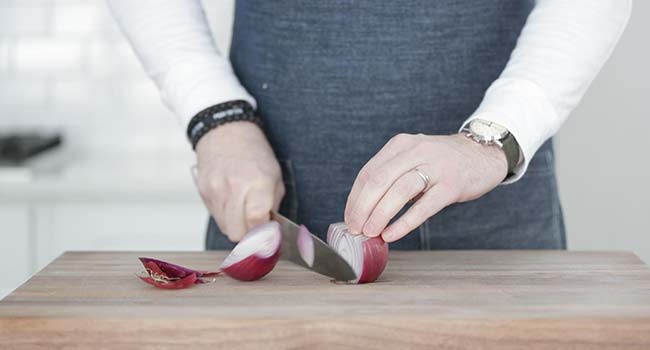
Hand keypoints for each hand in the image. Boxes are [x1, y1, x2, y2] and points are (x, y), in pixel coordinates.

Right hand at [194, 121, 284, 241]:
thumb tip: (271, 231)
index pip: (257, 223)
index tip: (269, 233)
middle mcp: (234, 188)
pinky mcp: (204, 192)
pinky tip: (232, 201)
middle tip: (257, 225)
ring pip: (225, 228)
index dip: (264, 233)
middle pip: (238, 233)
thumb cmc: (254, 153)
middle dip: (249, 234)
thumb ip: (273, 205)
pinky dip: (226, 216)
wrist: (225, 131)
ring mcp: (216, 191)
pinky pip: (215, 216)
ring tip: (244, 210)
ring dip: (237, 226)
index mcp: (258, 183)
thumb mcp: (275, 175)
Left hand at [344, 133, 506, 242]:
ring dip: (379, 214)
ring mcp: (435, 167)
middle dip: (362, 207)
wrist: (484, 153)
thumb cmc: (443, 162)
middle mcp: (415, 151)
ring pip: (398, 191)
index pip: (368, 173)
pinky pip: (423, 206)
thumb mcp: (414, 158)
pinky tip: (392, 234)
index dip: (355, 198)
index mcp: (400, 145)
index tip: (349, 218)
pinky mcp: (451, 185)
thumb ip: (392, 176)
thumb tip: (365, 209)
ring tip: (369, 233)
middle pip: (378, 180)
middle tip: (355, 229)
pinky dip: (404, 222)